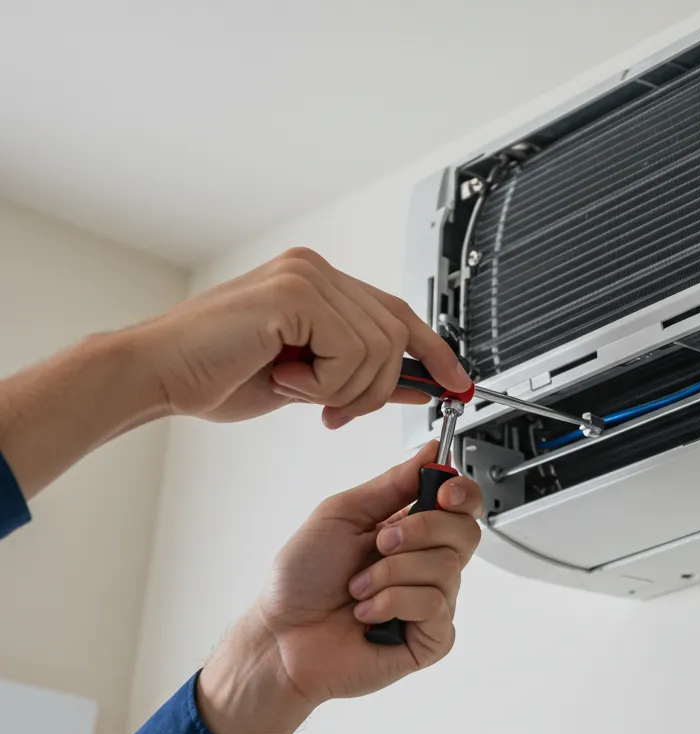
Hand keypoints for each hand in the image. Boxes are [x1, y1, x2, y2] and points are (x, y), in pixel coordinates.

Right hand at [133, 247, 470, 427]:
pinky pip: (348, 352)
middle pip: (395, 335)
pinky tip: (283, 377)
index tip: (456, 383)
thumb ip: (358, 375)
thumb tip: (416, 384)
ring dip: (343, 389)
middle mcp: (315, 270)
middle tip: (332, 411)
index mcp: (317, 282)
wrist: (157, 376)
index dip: (433, 351)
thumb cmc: (215, 375)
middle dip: (375, 389)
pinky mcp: (294, 294)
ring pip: (377, 348)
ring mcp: (305, 276)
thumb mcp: (309, 381)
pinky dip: (323, 382)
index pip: (398, 312)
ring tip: (296, 389)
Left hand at [197, 442, 482, 733]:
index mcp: (409, 530)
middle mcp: (425, 563)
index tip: (443, 492)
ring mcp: (431, 601)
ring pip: (447, 568)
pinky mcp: (431, 637)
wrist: (279, 637)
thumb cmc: (300, 581)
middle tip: (381, 543)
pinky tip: (368, 613)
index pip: (462, 504)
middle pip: (466, 532)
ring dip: (392, 573)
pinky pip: (435, 606)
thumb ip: (394, 482)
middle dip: (420, 531)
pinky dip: (394, 602)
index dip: (462, 493)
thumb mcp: (342, 514)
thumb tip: (431, 451)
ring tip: (359, 588)